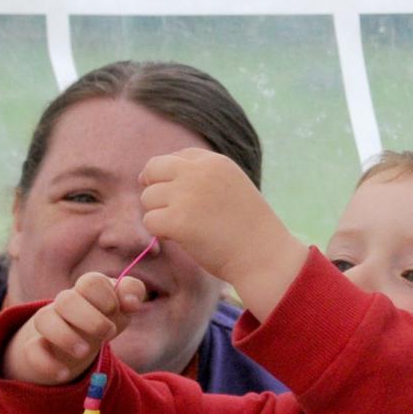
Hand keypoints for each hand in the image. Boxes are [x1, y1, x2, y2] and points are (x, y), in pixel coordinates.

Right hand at [3, 272, 146, 384]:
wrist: (71, 343)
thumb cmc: (102, 319)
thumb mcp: (120, 307)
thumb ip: (131, 294)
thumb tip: (133, 301)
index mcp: (87, 291)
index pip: (92, 282)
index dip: (107, 296)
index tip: (116, 310)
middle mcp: (64, 304)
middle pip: (67, 299)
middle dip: (91, 319)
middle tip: (108, 334)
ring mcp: (48, 324)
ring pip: (43, 320)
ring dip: (66, 337)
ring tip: (84, 352)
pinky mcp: (35, 348)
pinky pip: (31, 351)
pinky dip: (47, 363)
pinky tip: (64, 374)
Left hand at [139, 150, 300, 314]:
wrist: (265, 256)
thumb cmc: (248, 227)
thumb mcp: (231, 187)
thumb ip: (201, 177)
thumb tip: (147, 177)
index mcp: (215, 162)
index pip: (175, 157)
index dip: (171, 178)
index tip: (183, 198)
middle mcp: (199, 172)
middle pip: (153, 170)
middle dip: (157, 191)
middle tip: (173, 212)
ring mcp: (187, 195)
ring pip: (148, 198)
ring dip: (160, 214)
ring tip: (186, 228)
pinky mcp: (178, 221)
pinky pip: (150, 221)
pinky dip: (160, 233)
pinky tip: (181, 239)